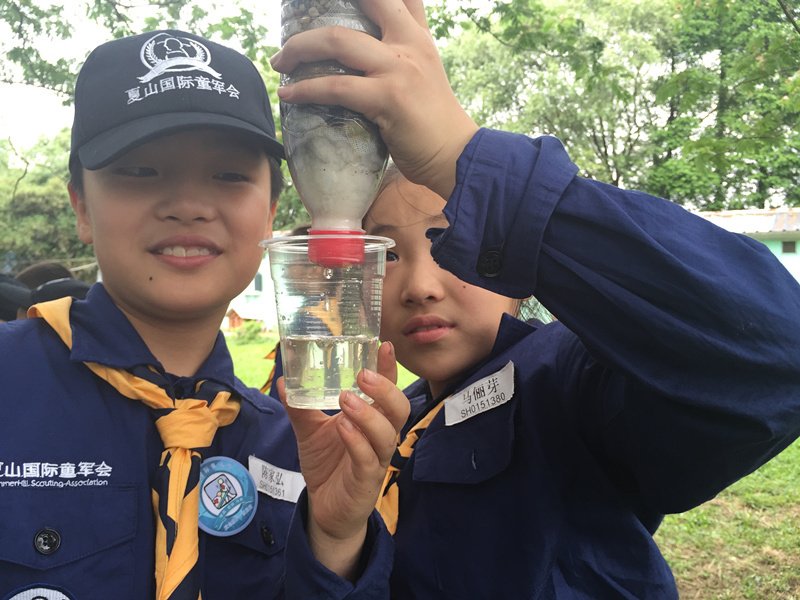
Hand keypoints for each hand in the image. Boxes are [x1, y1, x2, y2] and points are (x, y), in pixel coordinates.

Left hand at [270, 0, 479, 199]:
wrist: (456, 154)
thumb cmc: (434, 122)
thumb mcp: (423, 73)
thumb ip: (399, 55)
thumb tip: (361, 56)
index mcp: (418, 36)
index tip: (328, 1)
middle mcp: (410, 44)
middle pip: (367, 1)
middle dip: (322, 9)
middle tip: (292, 29)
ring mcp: (399, 69)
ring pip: (337, 41)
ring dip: (299, 49)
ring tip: (281, 62)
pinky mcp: (388, 98)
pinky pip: (336, 87)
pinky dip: (306, 90)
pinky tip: (289, 96)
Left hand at [277, 341, 408, 579]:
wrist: (324, 509)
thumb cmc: (326, 464)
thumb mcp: (309, 431)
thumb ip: (300, 407)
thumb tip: (284, 380)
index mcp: (372, 419)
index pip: (388, 389)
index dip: (389, 369)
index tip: (384, 346)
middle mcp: (380, 436)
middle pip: (399, 409)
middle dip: (385, 389)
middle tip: (363, 374)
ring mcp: (377, 459)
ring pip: (387, 434)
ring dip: (369, 414)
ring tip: (347, 399)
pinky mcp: (367, 482)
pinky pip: (368, 460)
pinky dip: (357, 442)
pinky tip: (343, 428)